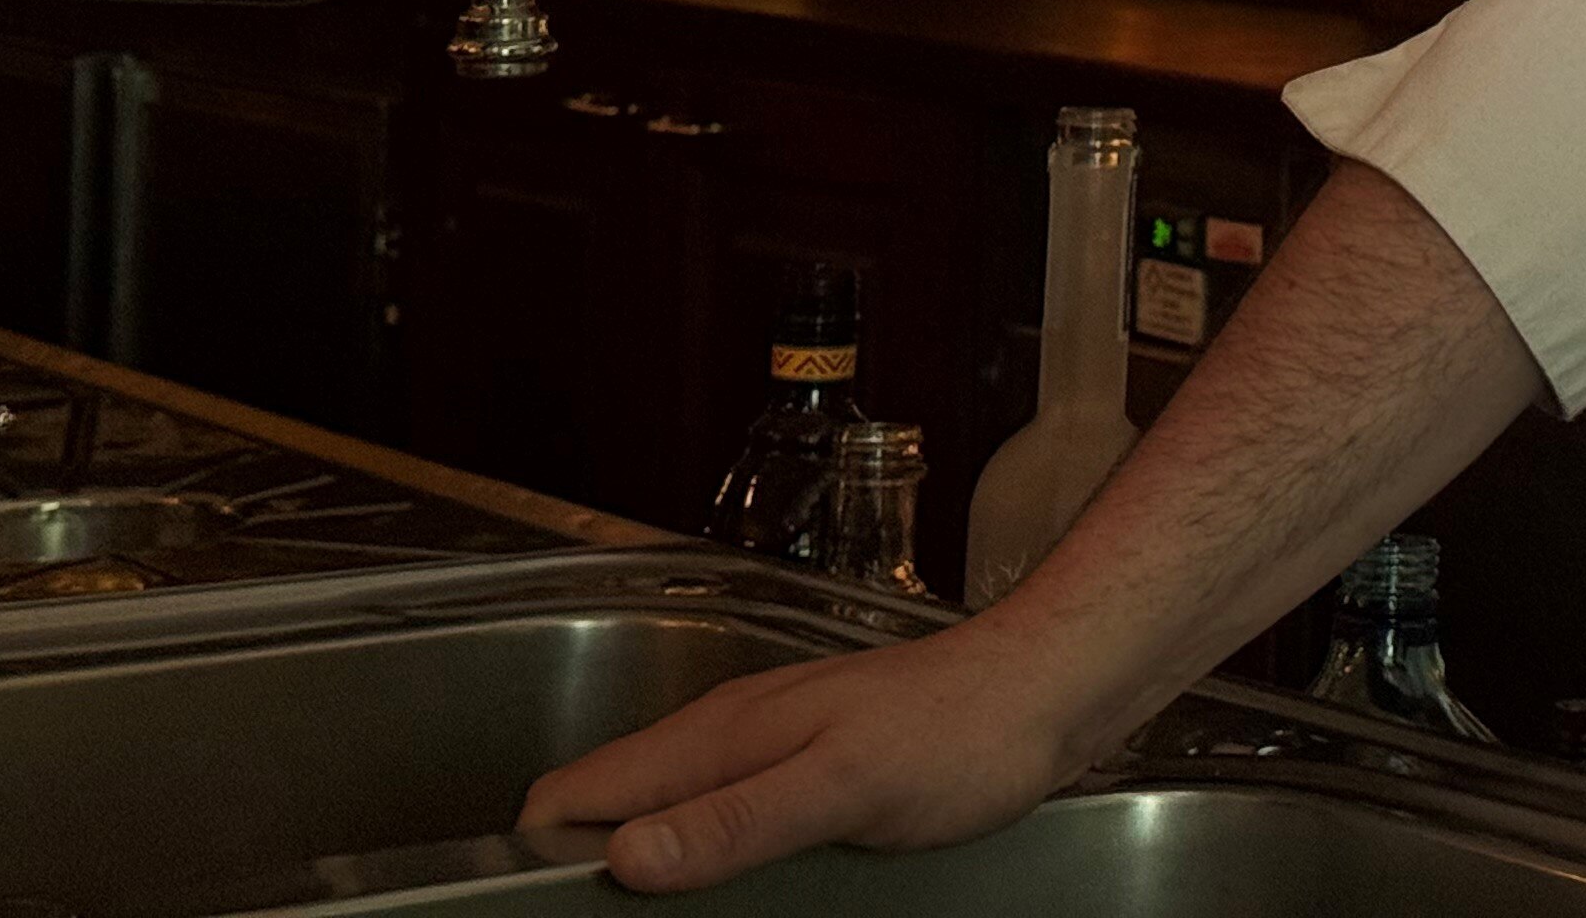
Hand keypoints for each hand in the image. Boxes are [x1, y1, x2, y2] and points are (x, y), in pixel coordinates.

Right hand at [519, 612, 1098, 891]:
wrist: (1044, 690)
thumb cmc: (959, 731)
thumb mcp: (842, 786)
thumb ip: (735, 821)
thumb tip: (627, 856)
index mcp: (716, 734)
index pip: (574, 790)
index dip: (541, 855)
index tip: (554, 916)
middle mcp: (728, 734)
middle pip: (610, 806)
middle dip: (590, 868)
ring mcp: (769, 747)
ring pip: (667, 812)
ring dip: (652, 866)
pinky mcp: (810, 767)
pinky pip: (726, 815)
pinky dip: (707, 855)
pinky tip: (734, 894)